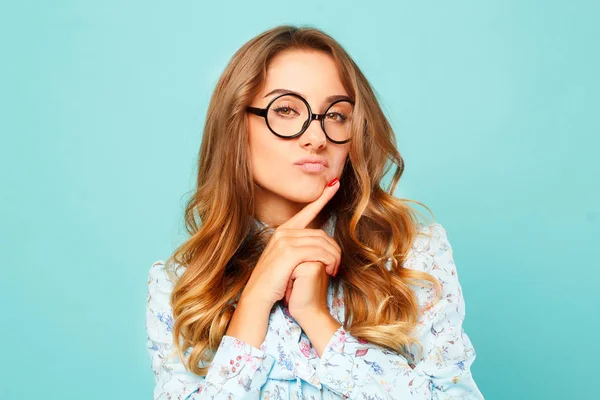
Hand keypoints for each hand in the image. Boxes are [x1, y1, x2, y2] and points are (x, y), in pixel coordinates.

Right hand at [240, 177, 341, 310]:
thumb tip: (317, 244)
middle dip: (334, 250)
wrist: (258, 296)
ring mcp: (284, 241)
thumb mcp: (287, 261)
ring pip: (322, 244)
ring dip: (333, 258)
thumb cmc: (275, 282)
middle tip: (337, 266)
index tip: (335, 185)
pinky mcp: (289, 252)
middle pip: (321, 234)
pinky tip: (329, 270)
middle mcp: (283, 232)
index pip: (307, 211)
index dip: (323, 197)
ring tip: (333, 271)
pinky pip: (318, 252)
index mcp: (283, 231)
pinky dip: (328, 261)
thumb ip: (299, 248)